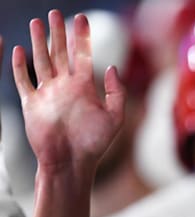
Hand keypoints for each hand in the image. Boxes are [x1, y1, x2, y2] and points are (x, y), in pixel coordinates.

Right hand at [11, 10, 124, 172]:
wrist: (72, 163)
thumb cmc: (95, 144)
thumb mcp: (114, 118)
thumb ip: (116, 93)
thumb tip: (111, 67)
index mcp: (85, 88)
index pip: (83, 55)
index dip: (82, 37)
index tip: (82, 18)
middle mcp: (65, 87)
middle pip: (60, 53)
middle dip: (58, 33)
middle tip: (55, 13)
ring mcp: (48, 94)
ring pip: (42, 61)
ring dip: (39, 42)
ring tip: (36, 22)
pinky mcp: (32, 104)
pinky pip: (23, 81)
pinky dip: (20, 66)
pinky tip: (19, 50)